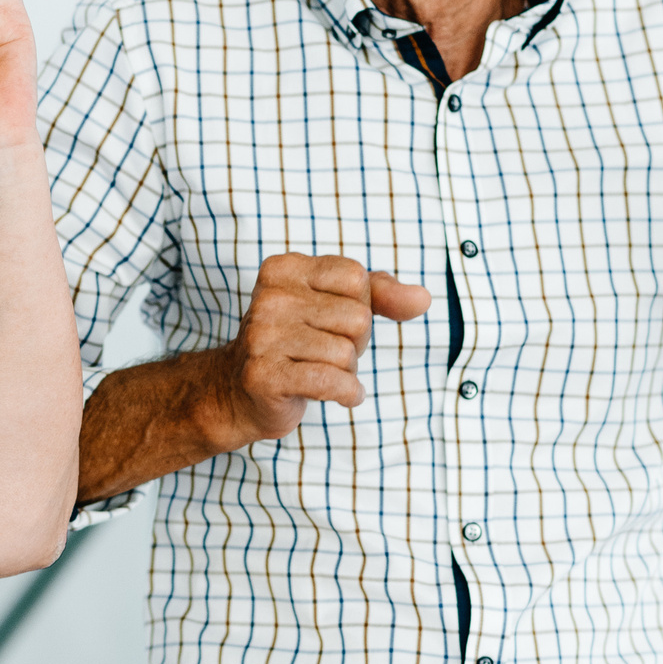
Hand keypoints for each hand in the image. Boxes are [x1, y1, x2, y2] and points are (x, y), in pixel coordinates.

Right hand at [214, 254, 432, 440]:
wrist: (239, 391)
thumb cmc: (298, 344)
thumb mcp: (336, 306)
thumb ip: (382, 294)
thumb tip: (423, 298)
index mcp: (284, 268)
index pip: (357, 278)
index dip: (360, 306)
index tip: (330, 320)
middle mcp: (270, 297)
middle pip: (357, 318)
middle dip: (354, 343)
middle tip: (322, 351)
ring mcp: (263, 336)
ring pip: (347, 353)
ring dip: (346, 371)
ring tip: (318, 371)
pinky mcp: (265, 375)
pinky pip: (334, 382)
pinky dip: (347, 393)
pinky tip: (337, 394)